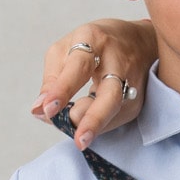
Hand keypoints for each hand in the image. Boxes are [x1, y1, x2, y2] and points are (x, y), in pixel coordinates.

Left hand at [31, 19, 159, 149]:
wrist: (141, 42)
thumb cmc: (96, 45)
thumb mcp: (66, 49)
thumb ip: (51, 79)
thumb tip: (38, 110)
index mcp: (94, 40)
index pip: (78, 67)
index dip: (62, 90)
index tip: (46, 109)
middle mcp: (117, 61)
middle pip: (110, 94)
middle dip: (93, 119)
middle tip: (79, 140)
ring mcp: (132, 83)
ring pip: (115, 111)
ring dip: (95, 127)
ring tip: (80, 139)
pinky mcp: (137, 101)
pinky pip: (115, 120)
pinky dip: (97, 127)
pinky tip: (86, 128)